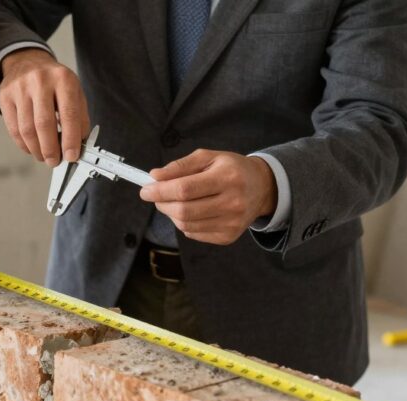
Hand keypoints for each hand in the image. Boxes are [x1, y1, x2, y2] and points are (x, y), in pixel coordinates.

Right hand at [0, 48, 90, 166]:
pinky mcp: (5, 96)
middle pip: (44, 124)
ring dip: (36, 150)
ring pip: (27, 129)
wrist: (27, 62)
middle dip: (51, 149)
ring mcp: (20, 88)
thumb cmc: (54, 82)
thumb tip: (77, 145)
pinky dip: (24, 144)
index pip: (69, 114)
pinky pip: (13, 128)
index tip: (71, 156)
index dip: (70, 139)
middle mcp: (40, 80)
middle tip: (54, 161)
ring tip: (44, 156)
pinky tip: (32, 148)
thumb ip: (79, 117)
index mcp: (63, 79)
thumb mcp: (74, 91)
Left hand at [140, 150, 277, 244]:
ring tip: (174, 202)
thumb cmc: (231, 169)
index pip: (184, 189)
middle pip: (183, 211)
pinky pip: (194, 233)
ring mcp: (231, 223)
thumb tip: (155, 176)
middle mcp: (232, 202)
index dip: (160, 191)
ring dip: (171, 214)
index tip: (145, 190)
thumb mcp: (208, 157)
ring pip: (186, 225)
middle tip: (156, 196)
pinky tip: (191, 211)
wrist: (261, 188)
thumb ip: (180, 166)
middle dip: (162, 203)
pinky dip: (184, 223)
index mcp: (227, 178)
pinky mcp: (228, 237)